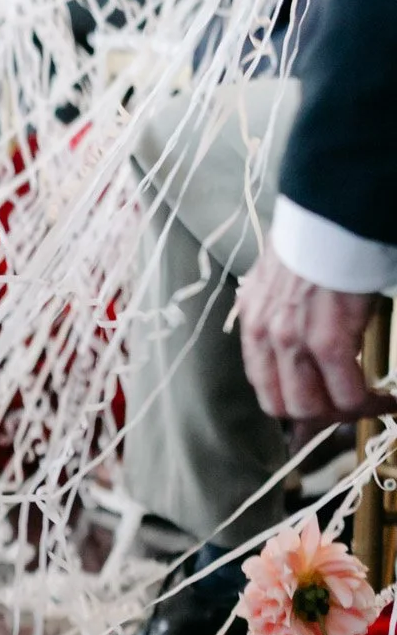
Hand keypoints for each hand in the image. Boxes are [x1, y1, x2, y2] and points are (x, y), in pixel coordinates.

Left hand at [238, 254, 388, 426]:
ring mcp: (292, 342)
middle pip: (282, 406)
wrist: (331, 219)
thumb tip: (308, 350)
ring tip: (368, 402)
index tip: (320, 403)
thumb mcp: (280, 284)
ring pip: (313, 408)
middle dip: (318, 415)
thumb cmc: (314, 244)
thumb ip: (283, 318)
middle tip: (346, 406)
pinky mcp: (327, 342)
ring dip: (343, 412)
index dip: (293, 403)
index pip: (262, 385)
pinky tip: (387, 398)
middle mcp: (263, 335)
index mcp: (252, 320)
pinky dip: (369, 403)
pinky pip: (347, 393)